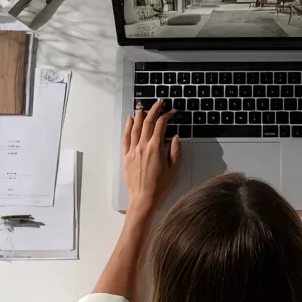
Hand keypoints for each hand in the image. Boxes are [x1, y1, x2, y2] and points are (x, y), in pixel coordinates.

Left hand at [123, 99, 180, 213]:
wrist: (144, 198)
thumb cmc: (160, 186)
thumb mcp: (174, 169)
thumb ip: (175, 151)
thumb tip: (174, 137)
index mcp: (156, 148)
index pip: (161, 125)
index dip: (167, 116)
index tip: (172, 112)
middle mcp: (143, 146)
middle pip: (147, 122)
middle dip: (154, 110)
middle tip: (159, 103)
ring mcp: (133, 150)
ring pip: (135, 127)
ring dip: (139, 115)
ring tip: (143, 106)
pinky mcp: (126, 156)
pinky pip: (126, 138)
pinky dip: (127, 127)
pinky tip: (129, 120)